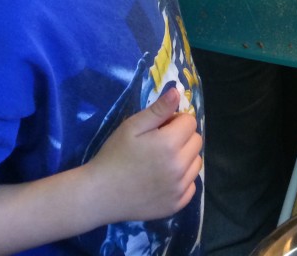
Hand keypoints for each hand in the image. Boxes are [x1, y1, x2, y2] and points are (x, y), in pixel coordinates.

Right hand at [84, 87, 201, 223]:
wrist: (100, 194)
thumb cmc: (115, 155)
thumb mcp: (132, 126)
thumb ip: (158, 109)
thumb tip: (178, 91)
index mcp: (170, 144)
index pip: (190, 122)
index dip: (175, 120)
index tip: (159, 127)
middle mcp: (180, 167)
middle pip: (196, 141)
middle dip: (182, 137)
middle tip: (160, 143)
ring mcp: (179, 188)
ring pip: (196, 163)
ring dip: (185, 158)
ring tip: (162, 161)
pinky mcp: (176, 205)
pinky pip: (191, 186)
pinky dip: (182, 180)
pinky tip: (164, 179)